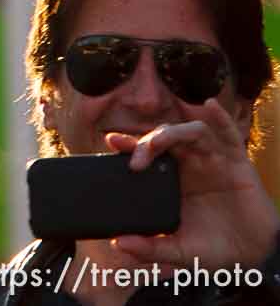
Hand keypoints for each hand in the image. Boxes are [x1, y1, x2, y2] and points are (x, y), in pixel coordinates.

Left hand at [105, 99, 279, 273]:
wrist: (251, 257)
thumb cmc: (213, 248)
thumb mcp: (178, 251)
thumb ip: (150, 249)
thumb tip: (120, 244)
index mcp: (170, 180)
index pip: (145, 154)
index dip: (129, 145)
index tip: (111, 141)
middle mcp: (189, 165)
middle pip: (163, 139)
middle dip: (146, 141)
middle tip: (135, 159)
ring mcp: (212, 160)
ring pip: (189, 133)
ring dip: (171, 133)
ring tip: (156, 144)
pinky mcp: (236, 163)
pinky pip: (228, 135)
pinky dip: (220, 118)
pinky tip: (210, 106)